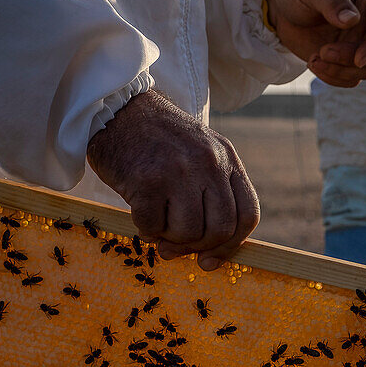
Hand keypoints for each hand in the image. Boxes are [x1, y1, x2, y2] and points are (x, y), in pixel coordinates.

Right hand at [86, 90, 258, 269]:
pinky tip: (140, 213)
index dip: (232, 245)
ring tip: (158, 220)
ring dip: (170, 237)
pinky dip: (146, 229)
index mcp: (227, 158)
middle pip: (221, 229)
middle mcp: (209, 163)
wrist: (118, 108)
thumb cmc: (160, 141)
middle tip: (177, 244)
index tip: (211, 258)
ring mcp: (179, 171)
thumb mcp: (201, 154)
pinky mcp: (147, 181)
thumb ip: (213, 194)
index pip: (247, 215)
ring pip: (189, 233)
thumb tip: (210, 253)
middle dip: (199, 246)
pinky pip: (153, 227)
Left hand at [264, 0, 365, 86]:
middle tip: (325, 52)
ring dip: (340, 71)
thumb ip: (331, 1)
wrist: (279, 4)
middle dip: (354, 61)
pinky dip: (332, 77)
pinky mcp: (344, 60)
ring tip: (314, 58)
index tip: (359, 59)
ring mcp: (358, 44)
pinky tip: (313, 63)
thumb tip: (352, 19)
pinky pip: (349, 79)